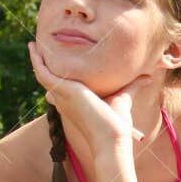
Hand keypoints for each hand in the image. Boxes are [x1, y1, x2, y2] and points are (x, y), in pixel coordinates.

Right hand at [28, 39, 151, 153]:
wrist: (112, 136)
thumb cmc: (117, 124)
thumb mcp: (123, 97)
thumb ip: (132, 85)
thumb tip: (147, 76)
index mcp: (75, 102)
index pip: (61, 86)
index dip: (56, 74)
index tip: (54, 61)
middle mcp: (65, 99)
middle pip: (50, 78)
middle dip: (43, 63)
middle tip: (38, 48)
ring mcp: (61, 95)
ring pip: (43, 74)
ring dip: (37, 59)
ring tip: (32, 45)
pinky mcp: (61, 90)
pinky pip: (43, 72)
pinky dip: (37, 60)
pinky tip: (33, 48)